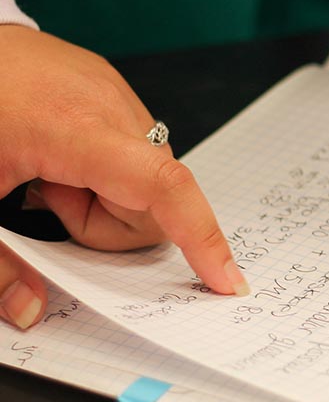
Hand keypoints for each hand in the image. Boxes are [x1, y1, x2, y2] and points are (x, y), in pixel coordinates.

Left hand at [0, 26, 246, 328]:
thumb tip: (30, 312)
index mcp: (75, 129)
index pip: (163, 187)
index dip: (202, 237)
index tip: (226, 281)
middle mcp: (110, 105)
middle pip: (156, 200)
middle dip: (110, 223)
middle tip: (52, 202)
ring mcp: (115, 93)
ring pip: (149, 178)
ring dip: (108, 197)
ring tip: (51, 175)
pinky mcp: (113, 89)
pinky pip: (137, 150)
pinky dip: (107, 171)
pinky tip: (62, 156)